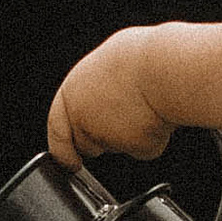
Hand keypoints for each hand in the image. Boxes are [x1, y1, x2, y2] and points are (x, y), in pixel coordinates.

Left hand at [48, 31, 173, 171]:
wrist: (162, 69)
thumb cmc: (139, 59)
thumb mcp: (104, 68)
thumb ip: (94, 92)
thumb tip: (100, 103)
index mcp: (71, 95)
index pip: (58, 132)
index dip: (63, 150)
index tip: (69, 162)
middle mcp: (84, 119)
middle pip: (87, 144)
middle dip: (102, 138)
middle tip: (121, 116)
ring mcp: (108, 137)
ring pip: (117, 146)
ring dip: (127, 135)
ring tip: (144, 105)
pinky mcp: (133, 148)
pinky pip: (143, 149)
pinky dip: (152, 138)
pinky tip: (157, 116)